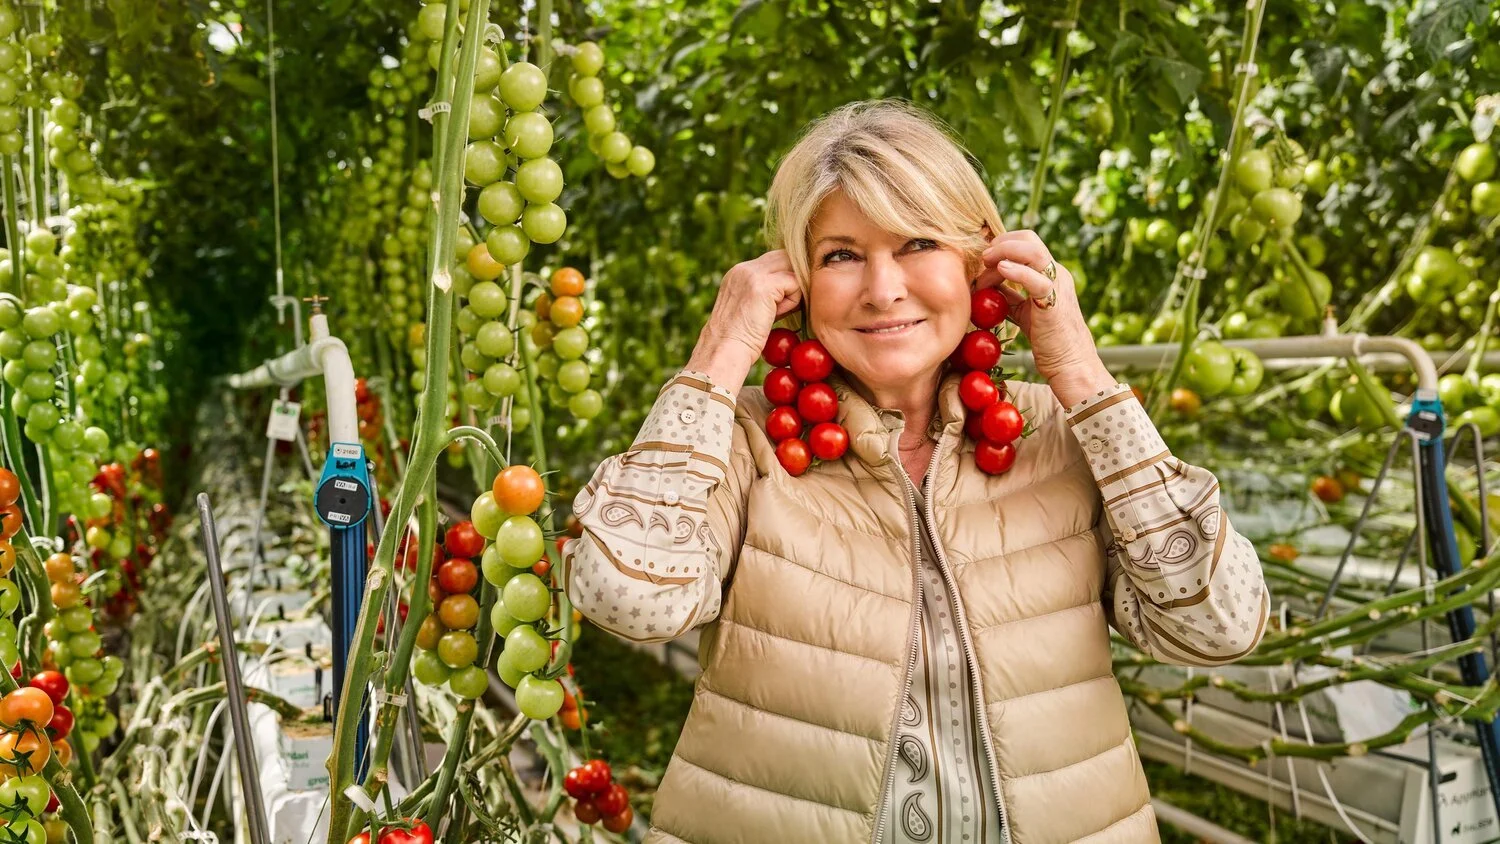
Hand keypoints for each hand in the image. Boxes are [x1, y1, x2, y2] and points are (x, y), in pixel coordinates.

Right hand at [686, 250, 803, 389]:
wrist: (725, 352)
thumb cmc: (739, 340)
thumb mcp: (750, 308)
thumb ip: (767, 293)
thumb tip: (795, 285)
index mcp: (738, 273)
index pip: (774, 259)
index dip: (787, 275)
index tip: (786, 300)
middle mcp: (743, 269)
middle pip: (785, 256)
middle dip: (795, 278)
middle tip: (791, 304)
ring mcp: (751, 274)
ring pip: (792, 269)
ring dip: (793, 293)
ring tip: (778, 313)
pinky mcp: (762, 285)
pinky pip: (794, 284)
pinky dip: (792, 302)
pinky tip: (776, 316)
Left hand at [975, 230, 1115, 406]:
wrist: (1071, 364)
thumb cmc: (1048, 341)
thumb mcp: (1023, 312)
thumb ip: (1009, 296)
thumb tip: (984, 284)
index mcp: (1049, 274)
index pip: (1025, 243)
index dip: (1001, 245)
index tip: (981, 258)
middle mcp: (1056, 273)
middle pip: (1029, 238)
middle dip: (1000, 243)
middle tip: (981, 258)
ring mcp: (1057, 285)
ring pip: (1033, 250)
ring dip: (1004, 251)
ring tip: (986, 262)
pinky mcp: (1053, 302)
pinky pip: (1036, 279)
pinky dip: (1017, 271)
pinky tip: (1001, 270)